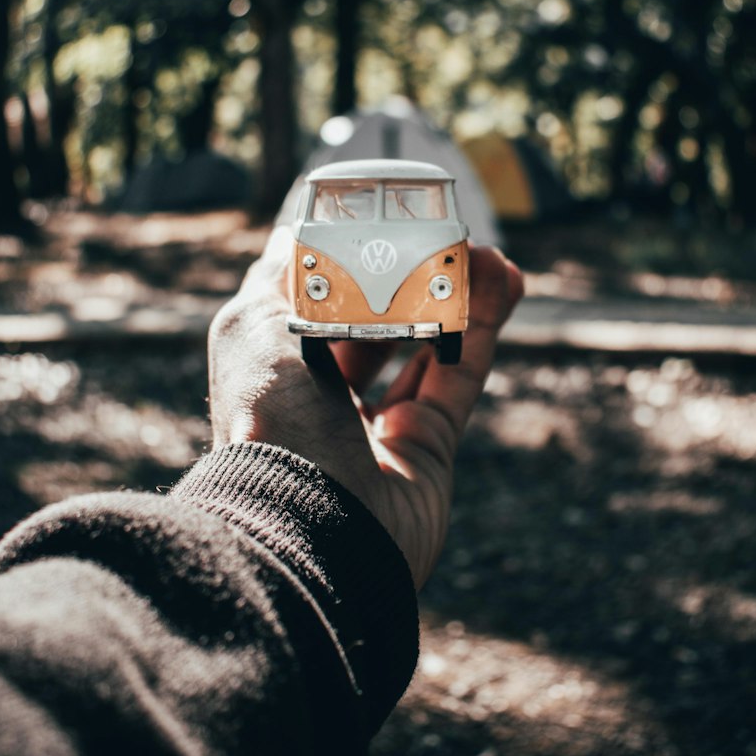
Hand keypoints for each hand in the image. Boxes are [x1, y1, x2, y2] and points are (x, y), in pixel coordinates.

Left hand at [207, 228, 523, 587]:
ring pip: (428, 348)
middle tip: (446, 240)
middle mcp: (325, 404)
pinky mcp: (430, 451)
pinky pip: (461, 378)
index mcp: (277, 375)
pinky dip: (485, 328)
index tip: (387, 231)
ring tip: (485, 253)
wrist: (311, 524)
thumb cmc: (270, 420)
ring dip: (458, 297)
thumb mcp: (251, 328)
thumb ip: (280, 278)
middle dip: (413, 281)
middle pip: (380, 327)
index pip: (321, 310)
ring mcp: (380, 431)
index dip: (355, 268)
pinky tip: (504, 281)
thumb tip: (295, 234)